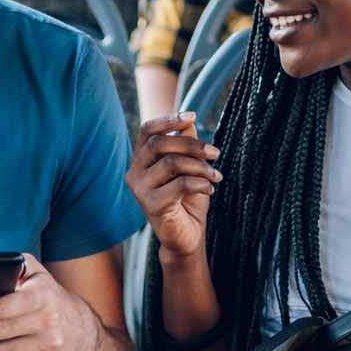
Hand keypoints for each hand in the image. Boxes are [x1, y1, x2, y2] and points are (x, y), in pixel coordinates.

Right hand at [125, 112, 220, 259]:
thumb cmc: (187, 199)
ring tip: (216, 176)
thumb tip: (189, 121)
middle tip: (215, 152)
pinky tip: (209, 190)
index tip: (192, 115)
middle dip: (192, 145)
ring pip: (171, 163)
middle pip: (160, 143)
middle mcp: (134, 171)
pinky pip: (180, 184)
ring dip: (200, 167)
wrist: (186, 235)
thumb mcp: (189, 167)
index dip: (169, 119)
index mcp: (141, 158)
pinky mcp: (151, 205)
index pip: (148, 130)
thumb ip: (186, 145)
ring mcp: (140, 189)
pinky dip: (200, 184)